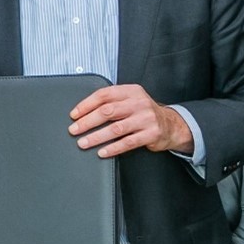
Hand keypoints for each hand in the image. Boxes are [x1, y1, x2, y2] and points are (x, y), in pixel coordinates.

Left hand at [69, 84, 193, 157]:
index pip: (104, 95)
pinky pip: (128, 143)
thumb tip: (82, 112)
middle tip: (74, 130)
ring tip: (83, 142)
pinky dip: (113, 148)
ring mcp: (146, 119)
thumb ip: (111, 102)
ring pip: (116, 128)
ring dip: (96, 137)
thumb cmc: (142, 113)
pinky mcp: (151, 134)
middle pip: (108, 111)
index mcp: (131, 91)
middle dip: (87, 122)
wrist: (170, 124)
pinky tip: (102, 152)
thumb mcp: (129, 100)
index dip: (86, 105)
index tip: (74, 115)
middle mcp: (139, 103)